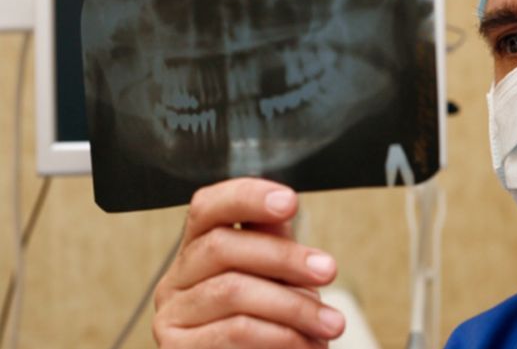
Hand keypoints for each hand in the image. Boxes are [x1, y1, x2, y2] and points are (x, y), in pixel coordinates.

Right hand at [153, 178, 344, 347]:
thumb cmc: (273, 325)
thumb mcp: (278, 278)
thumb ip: (274, 242)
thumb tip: (282, 203)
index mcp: (200, 250)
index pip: (208, 207)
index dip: (246, 197)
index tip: (290, 201)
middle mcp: (177, 279)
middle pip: (222, 247)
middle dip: (284, 256)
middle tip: (328, 270)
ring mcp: (172, 316)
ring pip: (232, 291)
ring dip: (293, 306)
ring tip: (330, 323)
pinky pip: (232, 332)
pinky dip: (279, 337)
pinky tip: (306, 344)